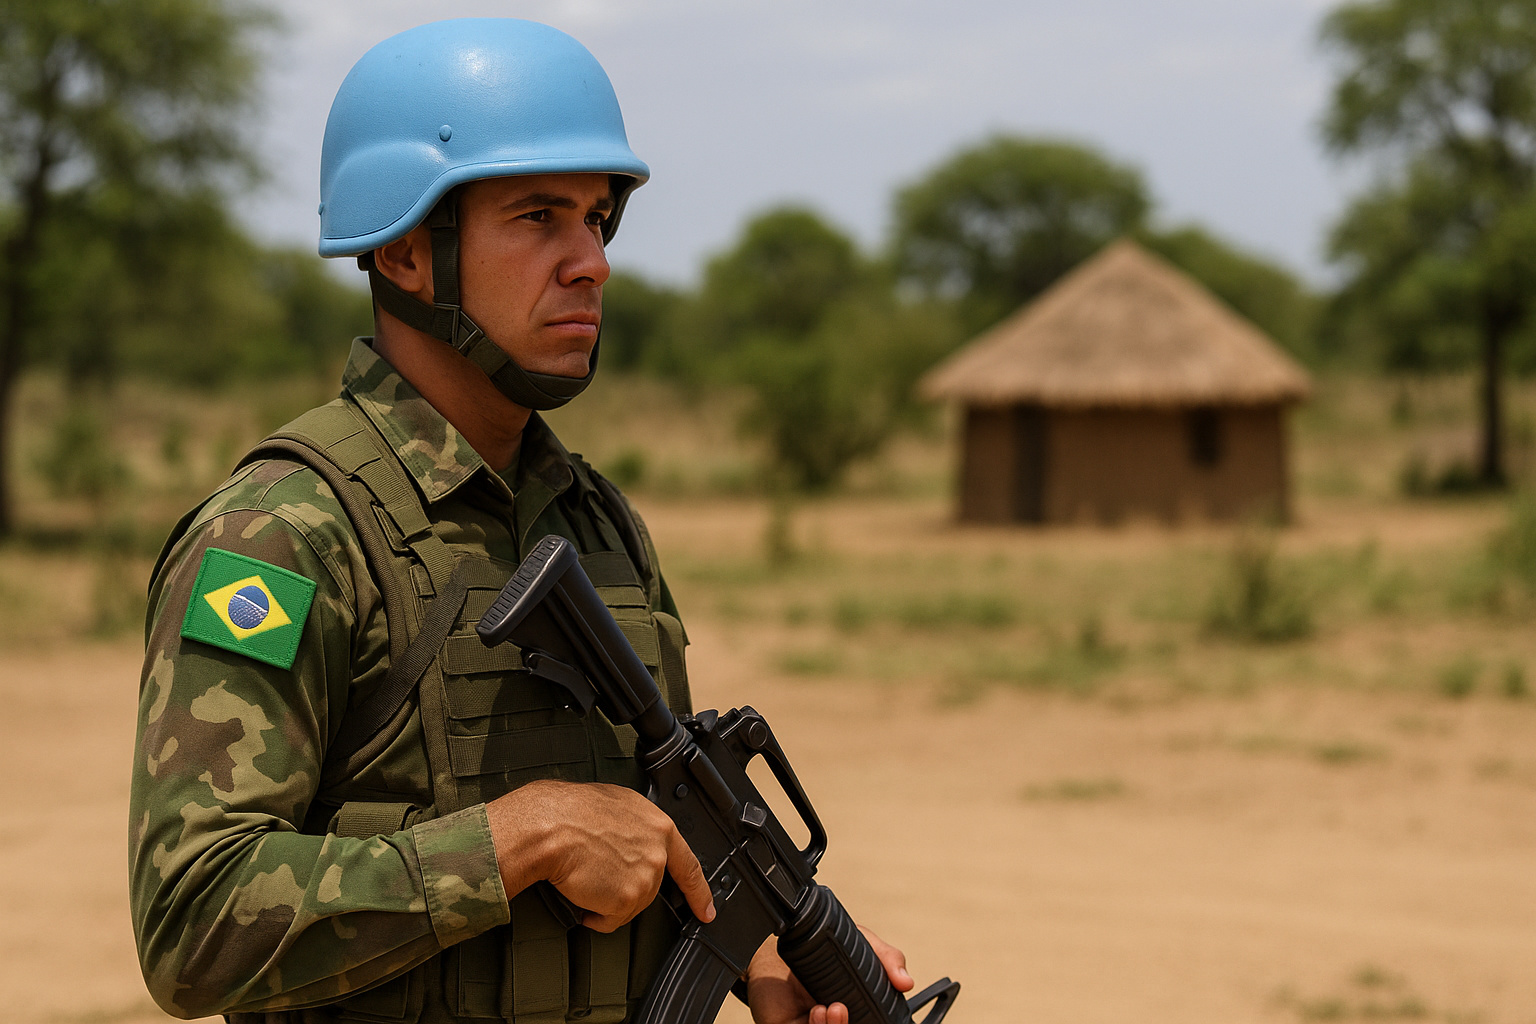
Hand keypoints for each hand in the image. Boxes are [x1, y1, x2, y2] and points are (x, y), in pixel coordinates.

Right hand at [484, 779, 715, 931]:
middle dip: (624, 889)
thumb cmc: (570, 811)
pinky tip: (581, 893)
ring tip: (585, 876)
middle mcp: (658, 853)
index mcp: (658, 826)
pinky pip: (610, 920)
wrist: (550, 826)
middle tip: (597, 874)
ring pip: (630, 906)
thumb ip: (637, 828)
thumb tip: (633, 842)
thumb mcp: (617, 805)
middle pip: (649, 888)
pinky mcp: (626, 899)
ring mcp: (645, 878)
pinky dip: (595, 915)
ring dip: (607, 901)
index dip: (698, 891)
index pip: (688, 865)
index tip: (706, 909)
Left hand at [745, 928, 912, 1023]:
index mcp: (855, 1010)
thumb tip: (906, 982)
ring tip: (832, 1009)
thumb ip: (887, 959)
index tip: (882, 1017)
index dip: (879, 1021)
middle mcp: (835, 1021)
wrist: (778, 941)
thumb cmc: (819, 948)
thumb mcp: (861, 945)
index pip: (872, 1021)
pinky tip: (817, 1014)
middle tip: (845, 1010)